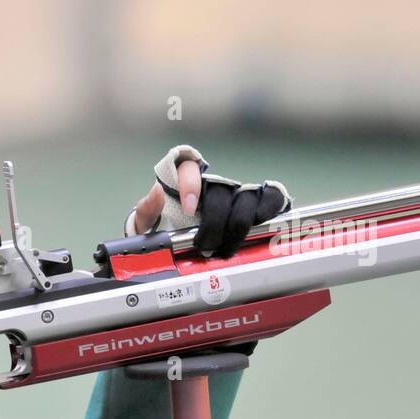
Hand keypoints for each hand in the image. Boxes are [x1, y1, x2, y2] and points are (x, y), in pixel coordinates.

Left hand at [126, 145, 292, 258]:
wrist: (185, 249)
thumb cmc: (167, 231)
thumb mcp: (149, 224)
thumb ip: (148, 209)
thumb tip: (157, 191)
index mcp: (187, 182)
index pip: (189, 168)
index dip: (190, 186)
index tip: (187, 209)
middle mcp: (215, 186)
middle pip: (220, 192)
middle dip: (213, 222)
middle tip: (204, 246)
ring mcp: (238, 195)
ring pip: (247, 199)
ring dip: (237, 226)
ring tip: (225, 250)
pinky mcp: (258, 205)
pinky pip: (271, 200)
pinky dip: (268, 212)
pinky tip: (257, 230)